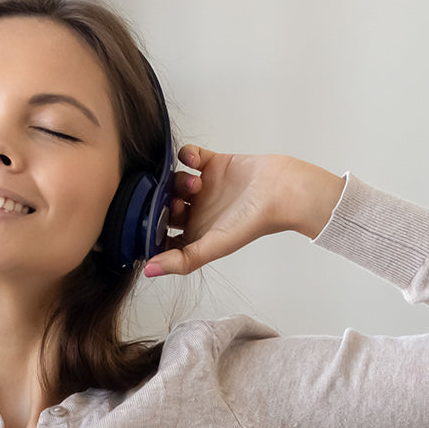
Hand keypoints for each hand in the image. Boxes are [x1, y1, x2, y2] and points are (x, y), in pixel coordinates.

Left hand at [144, 147, 344, 276]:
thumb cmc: (252, 221)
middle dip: (164, 203)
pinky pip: (188, 157)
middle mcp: (197, 212)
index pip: (162, 235)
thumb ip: (182, 260)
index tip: (151, 223)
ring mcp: (204, 188)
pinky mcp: (212, 164)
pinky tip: (193, 161)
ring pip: (174, 182)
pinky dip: (186, 156)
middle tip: (176, 201)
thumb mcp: (214, 246)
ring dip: (178, 181)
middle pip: (164, 206)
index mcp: (195, 234)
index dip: (153, 229)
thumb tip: (148, 271)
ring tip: (196, 183)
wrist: (280, 190)